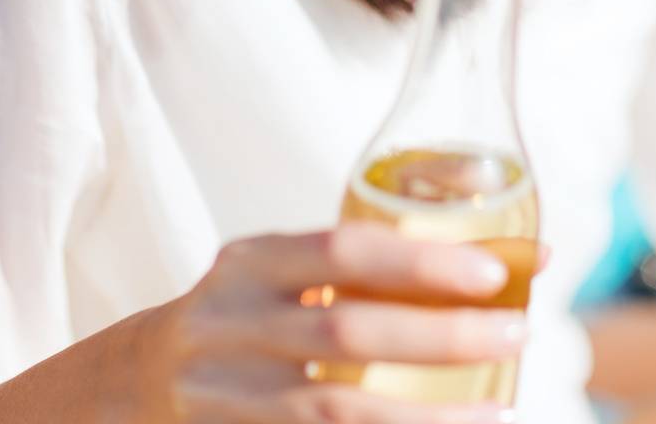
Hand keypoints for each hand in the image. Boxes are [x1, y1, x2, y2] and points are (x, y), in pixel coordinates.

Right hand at [135, 221, 540, 421]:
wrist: (136, 383)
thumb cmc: (243, 314)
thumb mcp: (274, 273)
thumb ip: (353, 269)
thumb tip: (500, 264)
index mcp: (250, 261)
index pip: (342, 249)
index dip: (420, 260)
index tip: (494, 271)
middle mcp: (230, 324)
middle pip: (347, 332)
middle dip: (442, 335)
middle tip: (518, 333)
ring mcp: (226, 396)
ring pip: (337, 411)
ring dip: (427, 416)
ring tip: (499, 409)